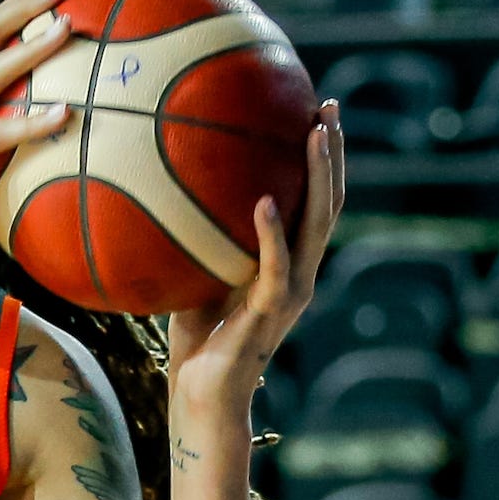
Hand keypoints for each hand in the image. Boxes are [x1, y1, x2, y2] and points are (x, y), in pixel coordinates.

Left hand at [167, 98, 345, 414]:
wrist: (201, 393)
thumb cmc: (196, 335)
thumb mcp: (198, 271)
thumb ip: (202, 234)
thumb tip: (166, 183)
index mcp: (289, 261)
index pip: (316, 199)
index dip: (322, 157)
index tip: (316, 110)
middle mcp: (301, 272)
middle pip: (329, 201)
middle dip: (332, 151)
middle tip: (327, 106)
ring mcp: (290, 292)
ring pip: (317, 224)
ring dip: (318, 177)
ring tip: (315, 134)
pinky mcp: (269, 312)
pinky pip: (275, 266)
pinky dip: (270, 232)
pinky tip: (263, 200)